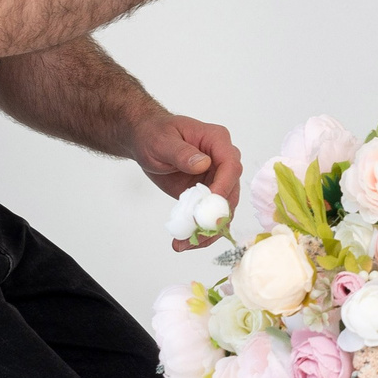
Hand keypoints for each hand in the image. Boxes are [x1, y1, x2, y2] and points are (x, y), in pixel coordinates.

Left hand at [134, 112, 242, 249]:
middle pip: (230, 192)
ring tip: (185, 244)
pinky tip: (185, 242)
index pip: (230, 165)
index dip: (224, 186)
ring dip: (207, 230)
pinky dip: (200, 231)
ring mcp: (217, 179)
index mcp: (217, 141)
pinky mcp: (207, 195)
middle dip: (215, 217)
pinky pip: (209, 216)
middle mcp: (222, 161)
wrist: (146, 141)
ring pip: (222, 210)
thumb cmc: (155, 134)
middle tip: (196, 234)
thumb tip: (203, 164)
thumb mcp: (163, 141)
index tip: (209, 205)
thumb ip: (182, 153)